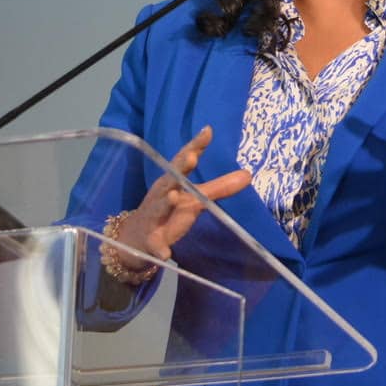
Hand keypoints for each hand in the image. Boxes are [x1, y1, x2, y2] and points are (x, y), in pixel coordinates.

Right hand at [111, 126, 250, 264]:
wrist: (137, 237)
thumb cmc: (170, 210)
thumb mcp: (195, 198)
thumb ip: (220, 187)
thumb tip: (248, 174)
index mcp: (172, 181)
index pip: (182, 160)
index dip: (194, 146)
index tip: (207, 131)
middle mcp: (161, 195)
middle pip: (169, 180)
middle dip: (178, 169)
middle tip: (191, 157)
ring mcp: (154, 217)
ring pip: (159, 208)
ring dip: (166, 202)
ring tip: (174, 196)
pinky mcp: (151, 240)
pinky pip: (155, 245)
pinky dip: (160, 249)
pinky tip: (166, 254)